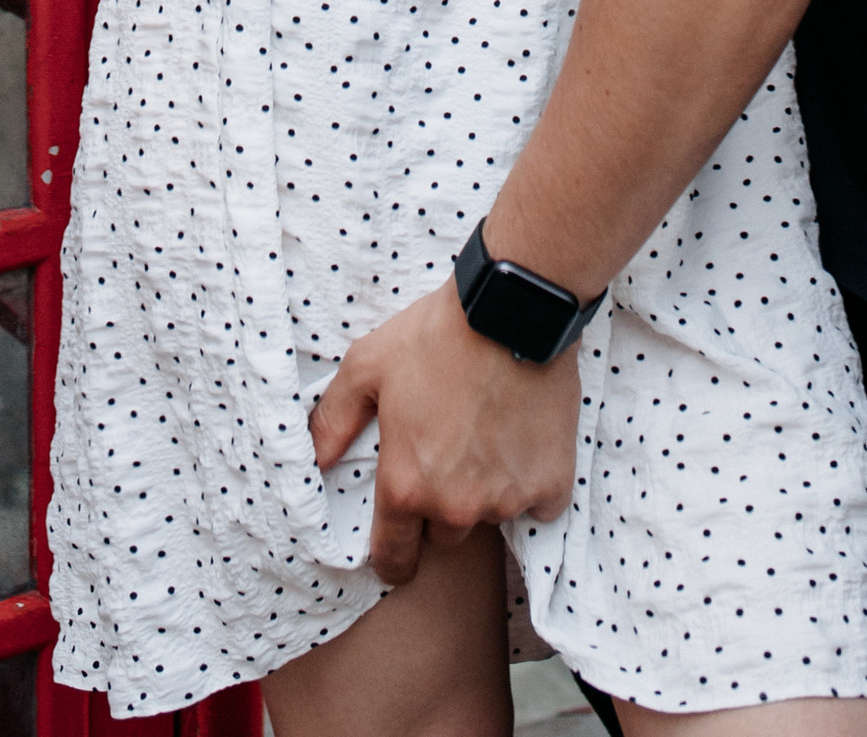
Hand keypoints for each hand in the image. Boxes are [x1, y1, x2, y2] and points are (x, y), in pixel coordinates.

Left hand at [309, 276, 579, 583]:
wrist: (511, 309)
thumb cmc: (434, 336)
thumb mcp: (366, 366)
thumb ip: (334, 420)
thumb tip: (315, 461)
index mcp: (406, 486)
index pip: (394, 557)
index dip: (393, 557)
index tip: (400, 548)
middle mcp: (456, 506)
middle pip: (444, 535)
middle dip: (441, 507)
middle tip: (448, 454)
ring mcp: (506, 500)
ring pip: (490, 517)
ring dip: (486, 491)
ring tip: (487, 434)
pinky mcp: (551, 485)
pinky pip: (538, 505)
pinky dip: (532, 482)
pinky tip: (524, 439)